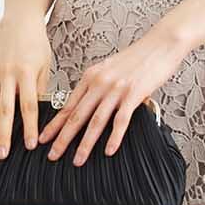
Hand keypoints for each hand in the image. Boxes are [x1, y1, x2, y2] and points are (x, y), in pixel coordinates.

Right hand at [0, 22, 54, 157]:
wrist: (20, 23)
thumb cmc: (36, 46)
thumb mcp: (45, 67)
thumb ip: (41, 91)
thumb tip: (37, 116)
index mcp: (27, 73)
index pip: (29, 106)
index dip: (29, 127)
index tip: (31, 145)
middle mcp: (7, 74)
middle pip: (5, 109)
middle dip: (4, 134)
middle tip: (2, 154)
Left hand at [38, 29, 188, 164]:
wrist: (161, 44)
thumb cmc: (137, 58)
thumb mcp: (109, 69)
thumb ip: (97, 86)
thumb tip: (89, 106)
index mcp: (90, 76)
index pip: (67, 105)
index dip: (54, 124)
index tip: (44, 139)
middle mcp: (99, 82)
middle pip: (77, 116)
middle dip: (62, 139)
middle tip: (52, 155)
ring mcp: (116, 88)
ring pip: (96, 121)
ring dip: (85, 144)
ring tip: (78, 160)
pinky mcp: (134, 93)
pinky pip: (121, 120)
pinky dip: (114, 137)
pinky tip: (108, 150)